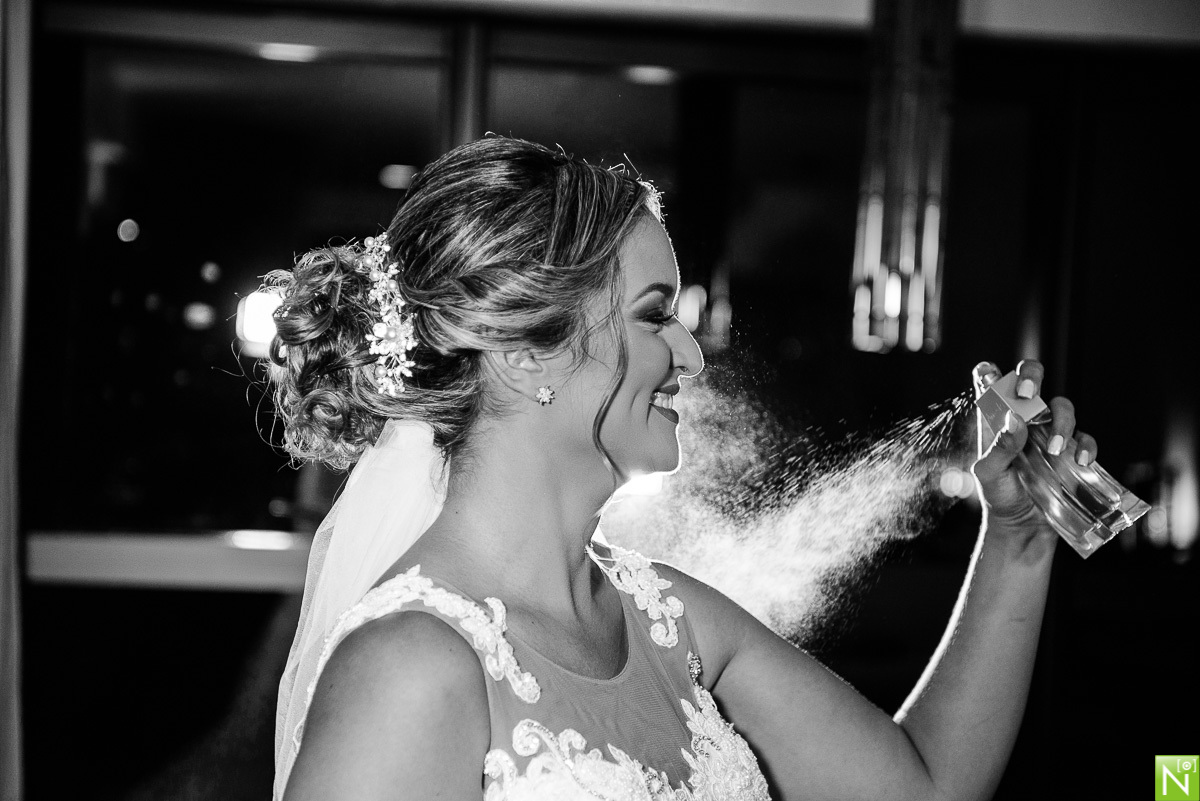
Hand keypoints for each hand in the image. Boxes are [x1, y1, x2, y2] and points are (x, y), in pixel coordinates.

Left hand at [971, 360, 1098, 545]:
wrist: (1023, 528)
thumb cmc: (999, 497)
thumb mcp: (989, 475)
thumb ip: (999, 448)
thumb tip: (1016, 420)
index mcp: (997, 421)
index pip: (991, 386)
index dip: (989, 373)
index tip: (988, 372)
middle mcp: (1024, 421)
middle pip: (1032, 380)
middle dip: (1032, 376)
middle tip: (1029, 394)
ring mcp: (1049, 433)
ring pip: (1062, 407)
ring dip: (1062, 422)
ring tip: (1055, 449)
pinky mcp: (1071, 452)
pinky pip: (1085, 439)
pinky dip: (1086, 446)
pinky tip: (1081, 460)